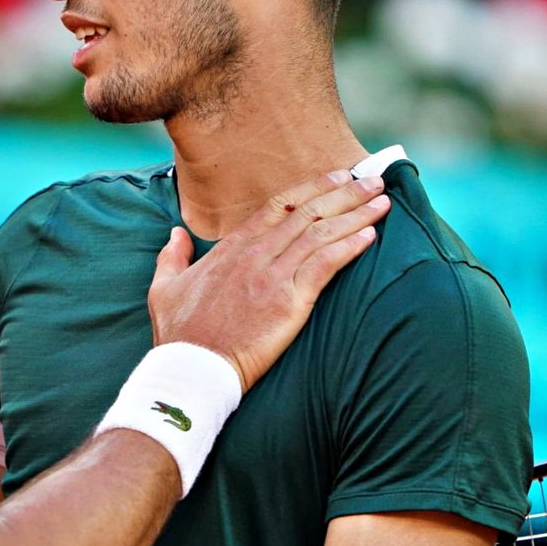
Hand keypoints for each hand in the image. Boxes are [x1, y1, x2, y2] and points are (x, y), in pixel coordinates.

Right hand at [148, 170, 389, 390]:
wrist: (192, 368)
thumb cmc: (178, 334)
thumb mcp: (164, 287)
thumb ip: (173, 256)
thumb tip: (176, 234)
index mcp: (230, 249)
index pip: (277, 206)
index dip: (311, 189)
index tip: (336, 177)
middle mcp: (254, 254)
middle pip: (306, 212)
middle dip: (344, 193)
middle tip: (373, 180)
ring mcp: (272, 276)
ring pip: (321, 233)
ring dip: (356, 214)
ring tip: (382, 201)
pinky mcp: (289, 302)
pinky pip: (325, 265)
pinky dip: (349, 247)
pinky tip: (370, 236)